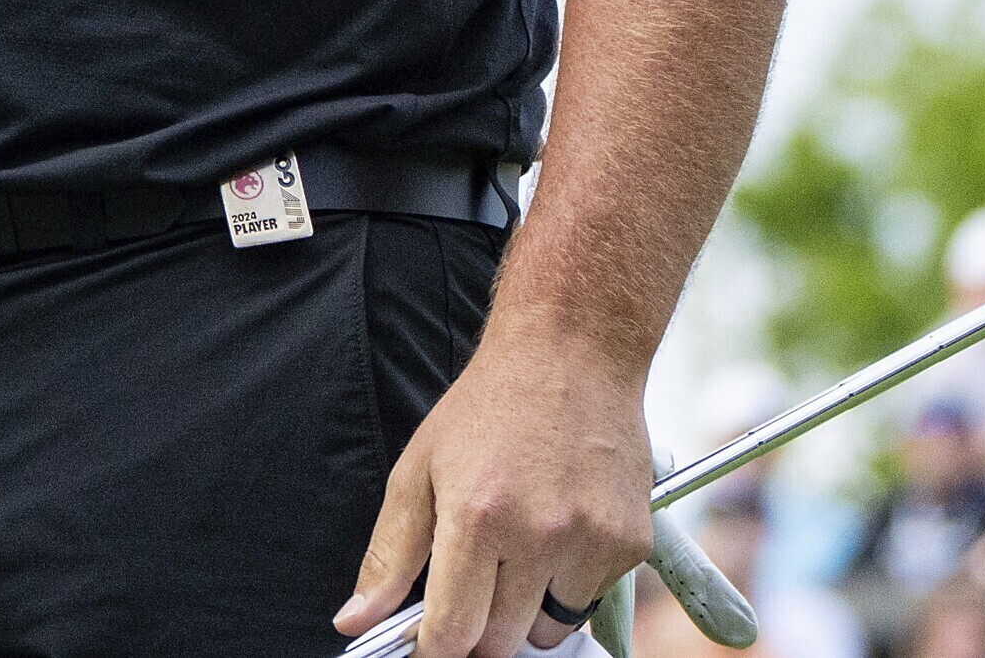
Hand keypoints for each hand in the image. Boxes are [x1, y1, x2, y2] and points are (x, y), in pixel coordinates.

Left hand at [334, 319, 653, 657]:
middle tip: (472, 586)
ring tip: (517, 552)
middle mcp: (538, 534)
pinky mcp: (630, 543)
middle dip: (479, 630)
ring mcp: (590, 541)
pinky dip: (570, 584)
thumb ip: (389, 555)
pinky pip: (591, 598)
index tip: (430, 645)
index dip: (434, 650)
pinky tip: (558, 531)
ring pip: (549, 629)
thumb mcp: (418, 470)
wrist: (570, 356)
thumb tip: (354, 620)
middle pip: (501, 641)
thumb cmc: (487, 410)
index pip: (452, 632)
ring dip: (526, 611)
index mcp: (476, 517)